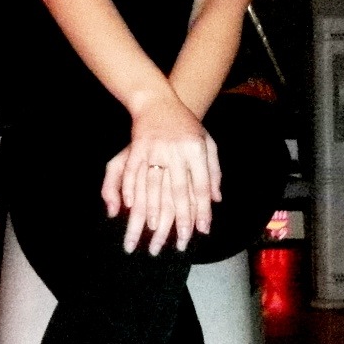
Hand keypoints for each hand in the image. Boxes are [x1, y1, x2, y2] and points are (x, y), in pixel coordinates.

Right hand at [101, 92, 221, 253]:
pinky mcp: (137, 147)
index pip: (200, 186)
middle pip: (176, 191)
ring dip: (150, 211)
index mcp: (196, 150)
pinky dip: (129, 191)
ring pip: (152, 186)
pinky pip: (132, 173)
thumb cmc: (187, 125)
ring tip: (149, 233)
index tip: (201, 232)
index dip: (202, 210)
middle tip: (175, 243)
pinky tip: (127, 208)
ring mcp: (154, 149)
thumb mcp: (207, 142)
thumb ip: (213, 172)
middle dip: (176, 219)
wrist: (160, 100)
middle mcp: (176, 151)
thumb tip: (216, 200)